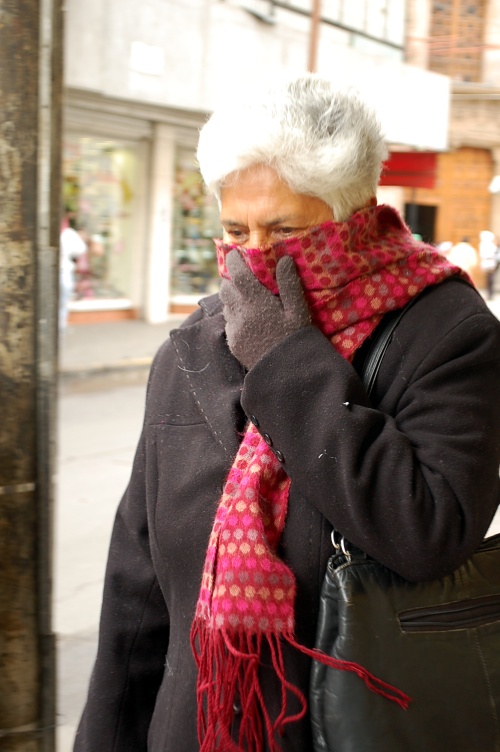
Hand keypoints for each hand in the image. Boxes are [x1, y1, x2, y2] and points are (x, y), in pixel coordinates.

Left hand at [219, 250, 309, 369]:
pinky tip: (250, 321)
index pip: (237, 273)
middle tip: (243, 277)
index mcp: (256, 302)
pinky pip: (228, 322)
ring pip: (225, 305)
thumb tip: (284, 259)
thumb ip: (289, 284)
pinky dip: (235, 316)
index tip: (235, 253)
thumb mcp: (298, 311)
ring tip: (248, 299)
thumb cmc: (296, 339)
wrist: (285, 373)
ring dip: (232, 298)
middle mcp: (239, 313)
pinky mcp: (232, 342)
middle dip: (231, 280)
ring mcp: (233, 329)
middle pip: (225, 288)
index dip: (233, 260)